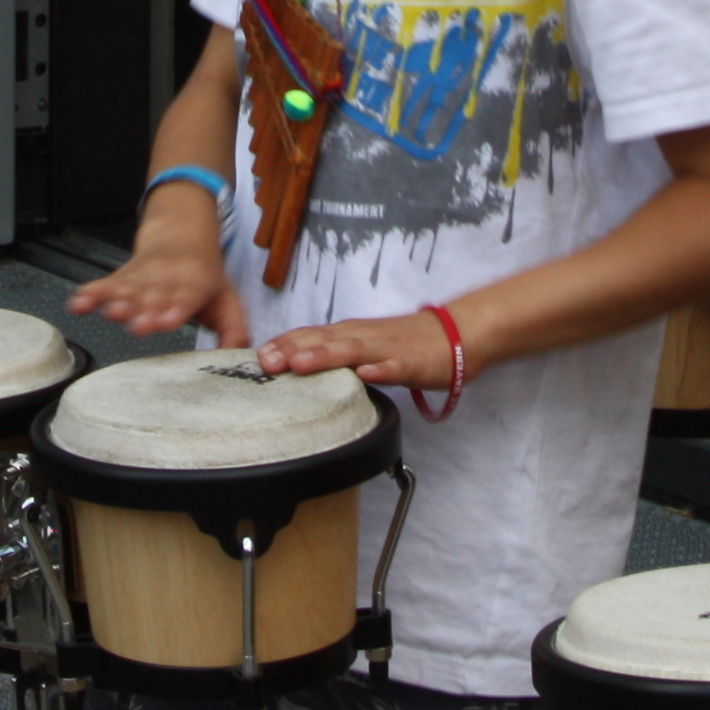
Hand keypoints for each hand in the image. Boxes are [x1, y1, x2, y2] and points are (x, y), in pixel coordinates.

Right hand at [71, 207, 246, 344]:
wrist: (182, 234)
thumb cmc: (204, 278)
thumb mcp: (228, 302)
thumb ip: (234, 333)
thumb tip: (241, 361)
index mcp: (197, 285)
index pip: (187, 298)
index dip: (177, 309)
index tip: (169, 321)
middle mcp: (168, 280)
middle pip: (154, 297)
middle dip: (145, 312)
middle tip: (138, 325)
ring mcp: (143, 278)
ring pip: (130, 290)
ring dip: (118, 302)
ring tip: (111, 312)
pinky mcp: (123, 278)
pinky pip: (105, 286)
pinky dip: (90, 295)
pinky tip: (78, 305)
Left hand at [265, 310, 471, 395]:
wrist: (455, 334)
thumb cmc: (403, 343)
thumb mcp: (362, 346)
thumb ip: (333, 355)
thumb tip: (295, 368)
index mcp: (347, 334)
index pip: (308, 335)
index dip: (282, 344)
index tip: (254, 357)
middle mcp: (361, 337)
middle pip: (322, 341)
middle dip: (292, 350)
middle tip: (265, 361)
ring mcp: (385, 348)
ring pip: (351, 351)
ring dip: (324, 356)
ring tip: (300, 364)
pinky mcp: (411, 362)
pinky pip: (394, 367)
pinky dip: (379, 370)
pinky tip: (366, 374)